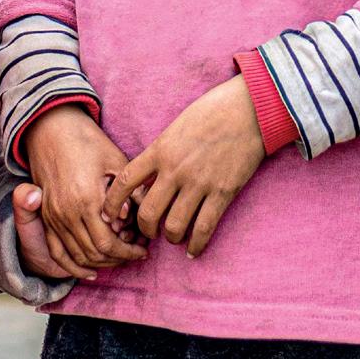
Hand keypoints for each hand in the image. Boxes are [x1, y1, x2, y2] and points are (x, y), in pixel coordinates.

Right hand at [20, 105, 147, 273]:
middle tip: (136, 252)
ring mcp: (53, 217)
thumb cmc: (88, 143)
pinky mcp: (46, 217)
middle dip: (118, 258)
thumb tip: (141, 216)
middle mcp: (67, 213)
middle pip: (94, 253)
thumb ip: (131, 192)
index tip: (144, 249)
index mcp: (87, 200)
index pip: (109, 243)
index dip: (129, 251)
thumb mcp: (117, 161)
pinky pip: (57, 252)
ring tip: (119, 256)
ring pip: (77, 256)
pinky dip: (72, 266)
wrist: (52, 130)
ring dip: (100, 262)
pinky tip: (90, 270)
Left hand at [104, 74, 264, 257]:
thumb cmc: (213, 110)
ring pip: (174, 226)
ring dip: (171, 237)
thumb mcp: (177, 126)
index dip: (112, 205)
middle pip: (147, 213)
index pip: (124, 183)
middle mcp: (175, 169)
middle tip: (150, 231)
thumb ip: (161, 151)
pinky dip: (197, 245)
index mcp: (160, 150)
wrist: (250, 108)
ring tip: (174, 237)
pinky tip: (194, 251)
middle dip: (145, 229)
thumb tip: (150, 176)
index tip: (109, 215)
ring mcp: (199, 183)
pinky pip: (204, 228)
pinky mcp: (223, 192)